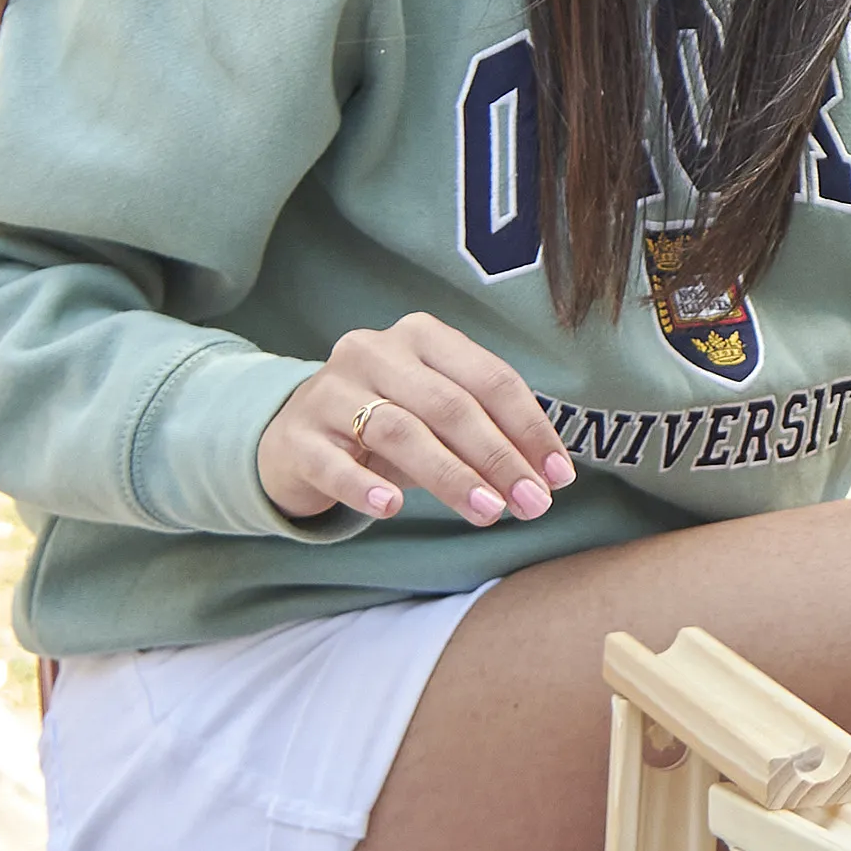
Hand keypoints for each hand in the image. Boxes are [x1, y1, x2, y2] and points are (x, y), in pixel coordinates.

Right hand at [263, 311, 575, 526]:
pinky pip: (333, 463)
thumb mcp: (436, 417)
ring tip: (489, 513)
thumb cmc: (384, 425)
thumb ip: (486, 432)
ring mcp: (329, 391)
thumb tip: (548, 475)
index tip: (559, 477)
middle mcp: (374, 351)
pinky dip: (363, 486)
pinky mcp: (297, 436)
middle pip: (449, 405)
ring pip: (400, 431)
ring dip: (451, 476)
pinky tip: (391, 508)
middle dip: (500, 458)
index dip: (529, 428)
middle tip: (534, 505)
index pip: (489, 379)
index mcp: (422, 337)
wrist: (291, 437)